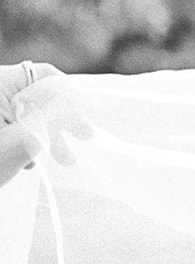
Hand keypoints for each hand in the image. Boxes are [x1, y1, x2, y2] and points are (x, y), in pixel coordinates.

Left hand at [0, 62, 89, 188]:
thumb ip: (50, 120)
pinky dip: (28, 141)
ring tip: (64, 161)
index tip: (93, 115)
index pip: (43, 78)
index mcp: (0, 84)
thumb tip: (79, 103)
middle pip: (37, 96)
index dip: (71, 95)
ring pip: (27, 113)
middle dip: (62, 119)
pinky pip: (14, 124)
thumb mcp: (19, 143)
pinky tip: (32, 162)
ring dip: (48, 135)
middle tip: (85, 140)